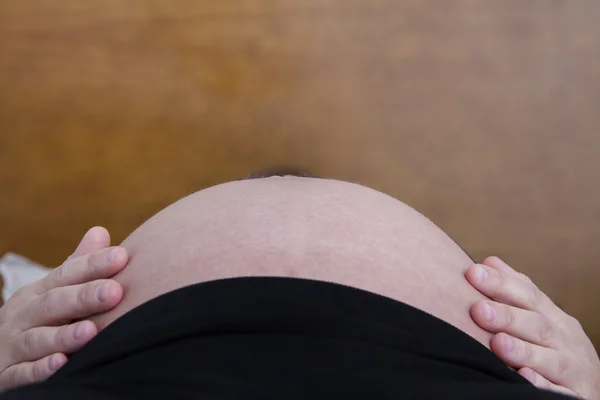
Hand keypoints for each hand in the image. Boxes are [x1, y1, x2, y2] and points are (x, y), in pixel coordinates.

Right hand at [0, 227, 126, 390]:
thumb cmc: (35, 319)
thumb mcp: (52, 291)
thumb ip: (77, 266)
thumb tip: (101, 231)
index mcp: (39, 292)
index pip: (67, 273)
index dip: (93, 264)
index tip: (122, 257)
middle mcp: (23, 315)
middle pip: (53, 303)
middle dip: (83, 297)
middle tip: (114, 292)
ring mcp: (11, 345)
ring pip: (37, 339)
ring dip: (64, 335)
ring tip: (91, 332)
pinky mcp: (5, 374)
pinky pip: (20, 372)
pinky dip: (39, 369)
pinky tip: (61, 365)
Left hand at [466, 256, 599, 398]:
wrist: (592, 387)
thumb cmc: (557, 347)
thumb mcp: (543, 316)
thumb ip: (517, 291)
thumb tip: (489, 262)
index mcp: (554, 317)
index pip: (528, 295)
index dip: (501, 284)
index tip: (473, 273)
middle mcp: (565, 340)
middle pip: (536, 325)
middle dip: (507, 316)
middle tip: (477, 309)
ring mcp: (572, 369)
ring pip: (549, 359)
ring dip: (523, 350)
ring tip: (498, 343)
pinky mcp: (574, 395)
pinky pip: (557, 392)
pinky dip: (542, 386)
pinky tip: (524, 377)